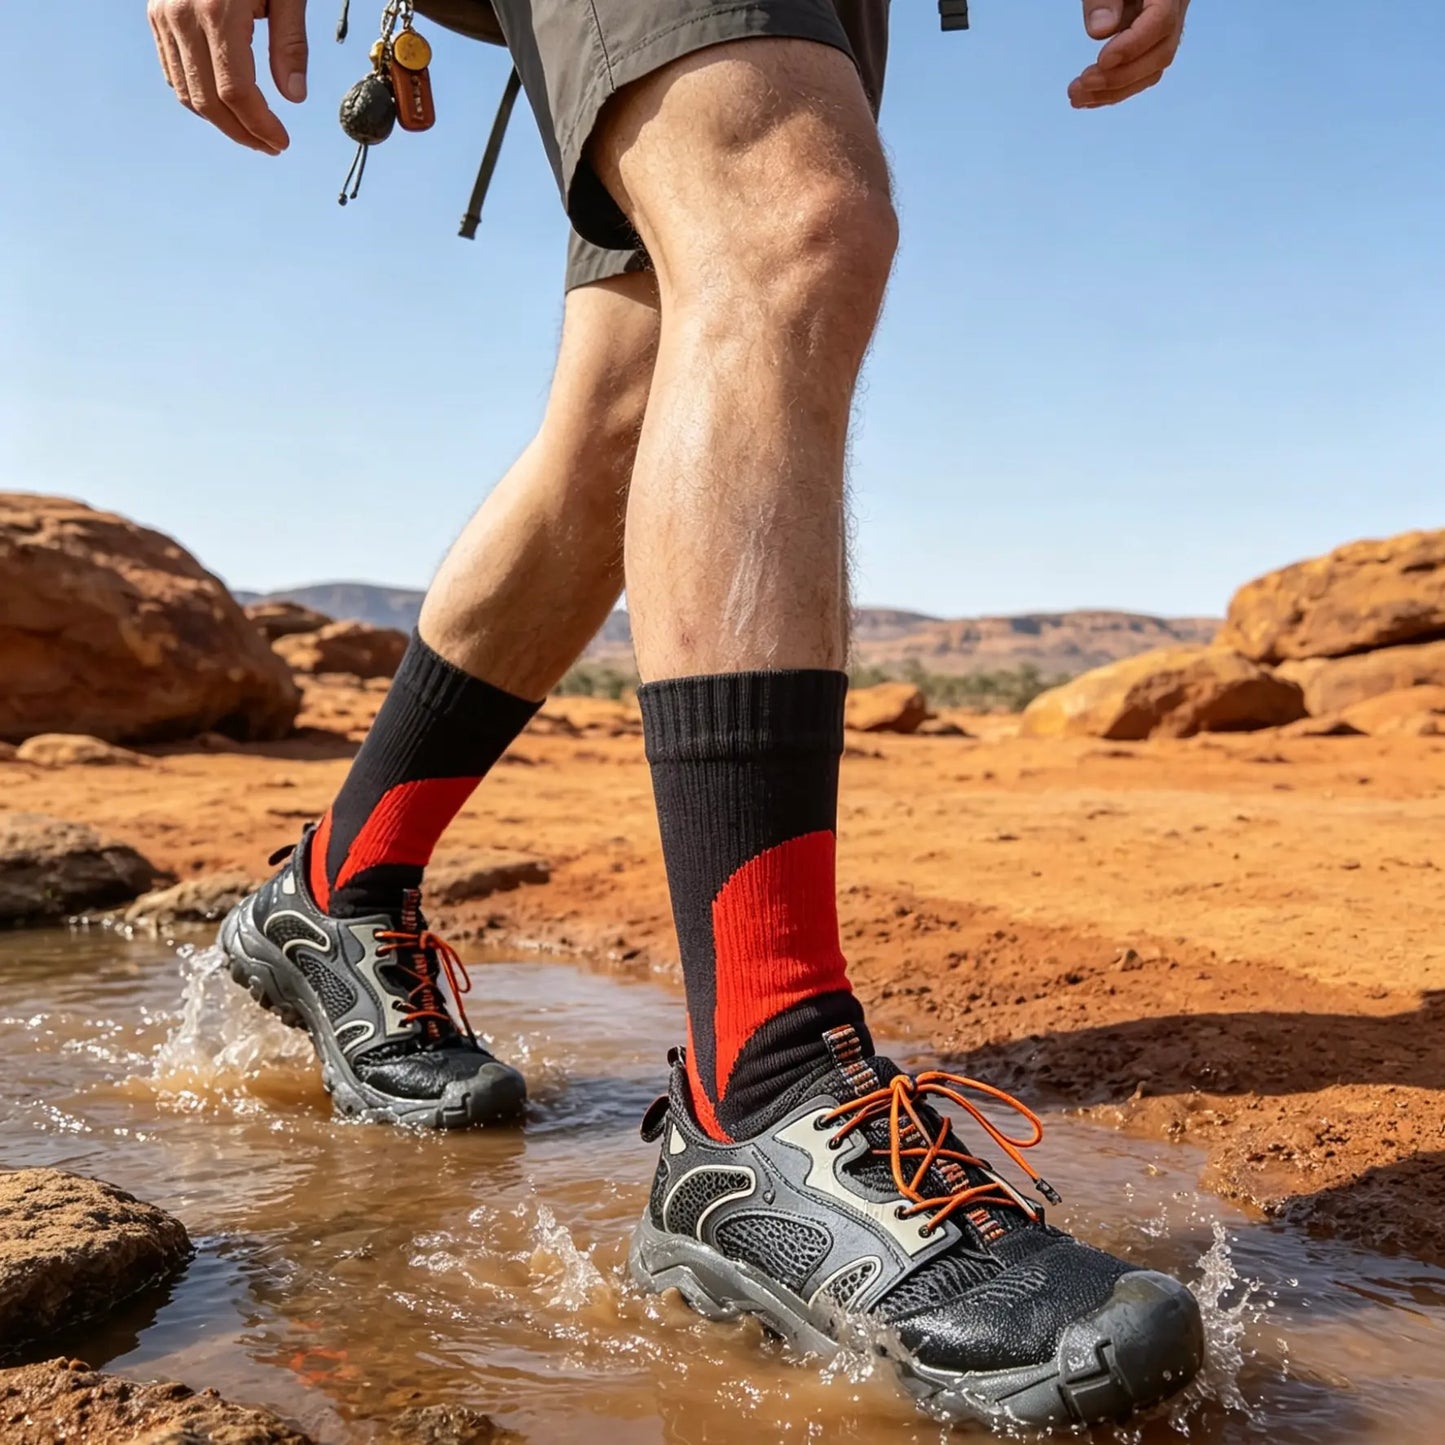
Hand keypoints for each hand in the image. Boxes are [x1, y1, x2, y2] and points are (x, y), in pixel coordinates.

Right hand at [148, 0, 308, 152]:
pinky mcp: (154, 13)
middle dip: (241, 132)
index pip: (236, 92)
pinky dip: (197, 95)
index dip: (260, 126)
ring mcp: (162, 15)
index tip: (282, 143)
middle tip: (270, 146)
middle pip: (208, 100)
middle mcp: (181, 18)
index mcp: (218, 13)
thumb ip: (290, 43)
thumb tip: (293, 97)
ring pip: (184, 91)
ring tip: (251, 132)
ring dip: (219, 120)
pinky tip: (224, 105)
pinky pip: (171, 69)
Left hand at [1069, 0, 1189, 108]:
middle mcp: (1176, 6)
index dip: (1133, 46)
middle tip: (1079, 86)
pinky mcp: (1152, 38)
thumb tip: (1101, 31)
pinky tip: (1087, 97)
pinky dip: (1116, 88)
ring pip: (1152, 69)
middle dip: (1118, 78)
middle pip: (1160, 54)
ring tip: (1076, 97)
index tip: (1101, 61)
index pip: (1161, 21)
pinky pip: (1142, 70)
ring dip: (1113, 91)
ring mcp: (1166, 25)